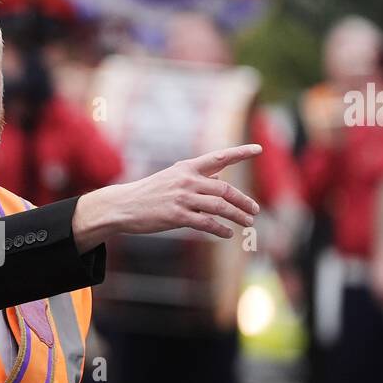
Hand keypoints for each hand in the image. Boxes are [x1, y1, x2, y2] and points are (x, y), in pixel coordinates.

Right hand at [73, 144, 261, 252]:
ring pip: (219, 206)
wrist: (123, 205)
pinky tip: (227, 234)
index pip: (219, 157)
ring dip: (237, 216)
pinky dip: (220, 229)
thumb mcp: (172, 178)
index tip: (258, 149)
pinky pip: (206, 223)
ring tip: (247, 223)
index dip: (240, 152)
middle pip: (224, 188)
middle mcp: (186, 180)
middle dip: (243, 200)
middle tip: (255, 210)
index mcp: (186, 168)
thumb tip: (221, 174)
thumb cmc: (149, 193)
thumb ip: (197, 176)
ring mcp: (182, 198)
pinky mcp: (176, 216)